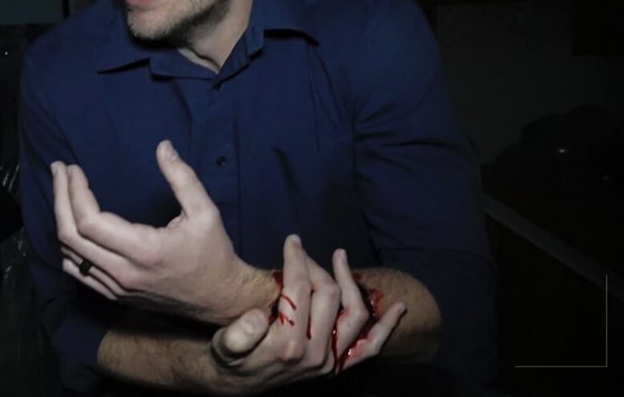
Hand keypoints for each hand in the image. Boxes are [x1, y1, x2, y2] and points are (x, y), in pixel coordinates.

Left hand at [52, 140, 267, 322]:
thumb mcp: (205, 212)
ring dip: (59, 219)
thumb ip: (183, 178)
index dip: (74, 192)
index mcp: (143, 251)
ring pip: (68, 255)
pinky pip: (77, 271)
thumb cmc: (213, 254)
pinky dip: (66, 246)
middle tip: (58, 170)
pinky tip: (68, 223)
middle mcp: (123, 273)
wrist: (217, 299)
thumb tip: (163, 147)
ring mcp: (115, 287)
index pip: (90, 222)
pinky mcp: (113, 295)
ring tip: (61, 190)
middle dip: (59, 198)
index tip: (74, 169)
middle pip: (70, 236)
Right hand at [209, 237, 406, 393]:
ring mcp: (331, 361)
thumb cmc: (229, 358)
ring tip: (339, 257)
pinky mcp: (338, 365)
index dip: (296, 260)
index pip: (300, 290)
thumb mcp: (225, 345)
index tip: (292, 240)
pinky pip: (370, 348)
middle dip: (317, 266)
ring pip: (354, 314)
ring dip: (350, 282)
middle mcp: (315, 354)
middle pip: (328, 295)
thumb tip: (260, 317)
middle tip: (302, 252)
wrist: (238, 384)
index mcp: (288, 344)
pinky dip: (387, 327)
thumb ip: (239, 334)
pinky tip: (399, 308)